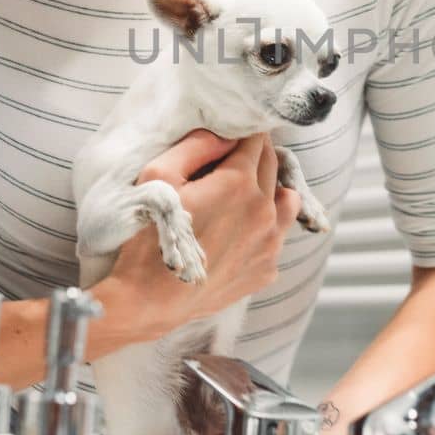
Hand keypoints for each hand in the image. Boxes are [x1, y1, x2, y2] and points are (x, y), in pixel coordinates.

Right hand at [108, 131, 299, 334]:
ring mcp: (270, 243)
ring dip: (270, 189)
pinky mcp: (267, 268)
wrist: (148, 301)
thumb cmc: (147, 237)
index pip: (257, 140)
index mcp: (239, 183)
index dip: (242, 134)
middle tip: (233, 158)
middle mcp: (264, 211)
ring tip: (243, 194)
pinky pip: (277, 235)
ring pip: (287, 200)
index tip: (229, 137)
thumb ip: (195, 145)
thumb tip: (225, 133)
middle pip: (272, 165)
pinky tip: (237, 231)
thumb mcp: (157, 175)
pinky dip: (264, 226)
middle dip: (256, 155)